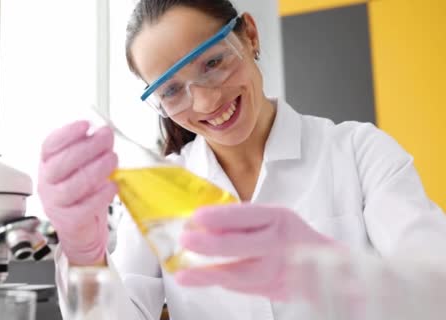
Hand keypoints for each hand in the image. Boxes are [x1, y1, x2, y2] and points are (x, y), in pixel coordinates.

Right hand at [37, 121, 117, 264]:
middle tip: (107, 138)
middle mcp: (47, 183)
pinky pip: (84, 207)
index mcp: (48, 165)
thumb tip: (104, 133)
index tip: (86, 125)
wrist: (82, 231)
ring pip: (72, 186)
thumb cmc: (82, 195)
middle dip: (87, 148)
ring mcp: (55, 204)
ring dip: (96, 169)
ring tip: (113, 159)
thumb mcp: (83, 168)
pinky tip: (113, 185)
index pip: (50, 146)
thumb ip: (91, 151)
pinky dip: (101, 195)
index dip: (67, 133)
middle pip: (61, 163)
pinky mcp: (69, 221)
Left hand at [176, 203, 336, 299]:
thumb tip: (201, 224)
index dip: (223, 216)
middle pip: (248, 245)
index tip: (198, 216)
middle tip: (186, 240)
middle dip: (215, 244)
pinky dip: (223, 283)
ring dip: (211, 274)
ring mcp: (282, 270)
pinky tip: (201, 280)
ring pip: (245, 274)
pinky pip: (246, 288)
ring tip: (184, 275)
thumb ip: (240, 221)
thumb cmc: (287, 234)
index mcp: (279, 218)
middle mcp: (282, 243)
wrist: (327, 263)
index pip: (250, 215)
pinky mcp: (277, 290)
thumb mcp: (269, 218)